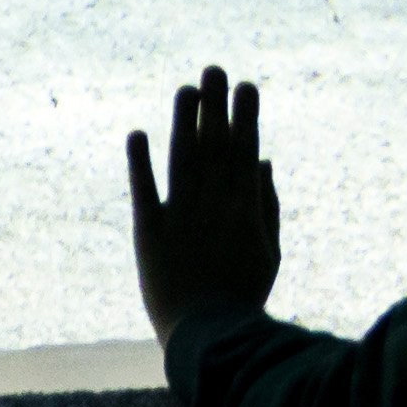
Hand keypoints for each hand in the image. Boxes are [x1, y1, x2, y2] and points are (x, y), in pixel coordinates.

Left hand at [125, 61, 280, 339]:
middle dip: (215, 107)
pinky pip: (145, 190)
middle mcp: (214, 207)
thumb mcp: (268, 252)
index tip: (247, 86)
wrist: (209, 337)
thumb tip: (263, 161)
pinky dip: (140, 162)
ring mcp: (182, 217)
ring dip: (182, 123)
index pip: (246, 154)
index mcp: (245, 211)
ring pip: (182, 160)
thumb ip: (267, 205)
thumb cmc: (242, 294)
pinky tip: (138, 133)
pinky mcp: (150, 232)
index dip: (245, 118)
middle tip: (213, 70)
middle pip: (214, 148)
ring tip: (185, 90)